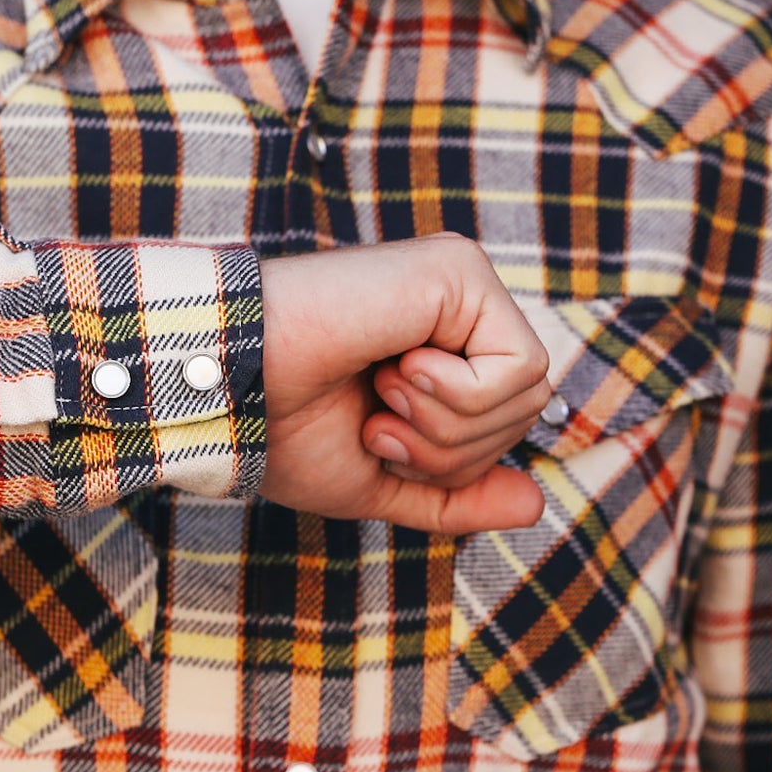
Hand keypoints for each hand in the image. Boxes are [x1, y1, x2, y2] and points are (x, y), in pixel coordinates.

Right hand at [255, 233, 549, 535]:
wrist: (234, 385)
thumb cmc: (285, 426)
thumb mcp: (382, 479)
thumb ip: (457, 494)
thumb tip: (537, 503)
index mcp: (439, 347)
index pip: (505, 424)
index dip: (451, 461)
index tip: (373, 435)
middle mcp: (456, 306)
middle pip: (526, 411)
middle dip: (451, 448)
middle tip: (377, 419)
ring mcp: (461, 281)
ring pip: (529, 391)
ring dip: (446, 422)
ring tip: (382, 390)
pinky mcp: (460, 268)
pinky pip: (520, 365)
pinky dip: (457, 393)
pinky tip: (396, 365)